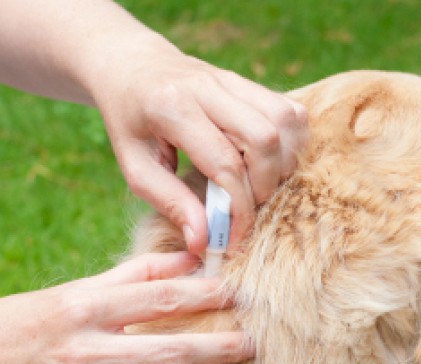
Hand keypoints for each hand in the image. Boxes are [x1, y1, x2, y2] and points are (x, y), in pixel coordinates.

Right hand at [0, 253, 251, 363]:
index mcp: (85, 307)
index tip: (235, 295)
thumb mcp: (74, 290)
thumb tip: (186, 259)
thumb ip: (132, 274)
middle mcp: (84, 350)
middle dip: (218, 347)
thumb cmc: (27, 323)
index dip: (204, 296)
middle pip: (169, 349)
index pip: (160, 298)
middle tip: (251, 343)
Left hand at [90, 38, 307, 253]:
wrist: (132, 66)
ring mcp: (233, 79)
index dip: (238, 209)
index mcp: (172, 107)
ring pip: (285, 121)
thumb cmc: (130, 123)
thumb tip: (203, 241)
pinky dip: (290, 143)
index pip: (225, 164)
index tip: (233, 238)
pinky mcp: (249, 82)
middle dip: (264, 186)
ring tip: (259, 185)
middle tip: (246, 208)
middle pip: (264, 139)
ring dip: (282, 163)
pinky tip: (269, 162)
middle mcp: (207, 87)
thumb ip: (170, 203)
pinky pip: (290, 111)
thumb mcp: (135, 167)